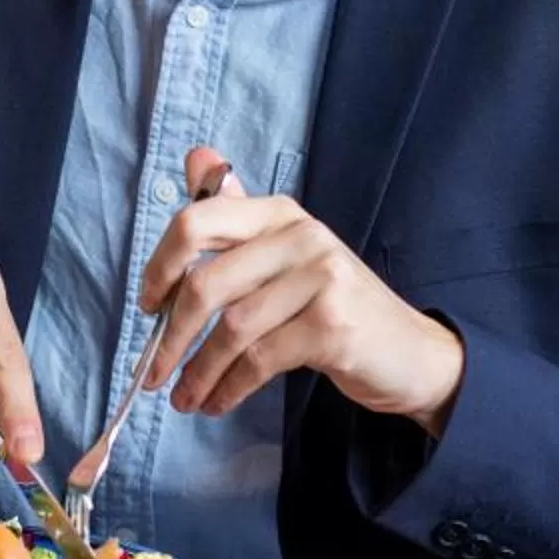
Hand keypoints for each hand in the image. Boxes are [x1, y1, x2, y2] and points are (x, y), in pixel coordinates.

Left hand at [137, 148, 464, 436]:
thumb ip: (238, 215)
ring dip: (198, 371)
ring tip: (184, 399)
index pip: (198, 221)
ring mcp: (322, 279)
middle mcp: (302, 236)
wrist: (412, 354)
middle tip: (151, 371)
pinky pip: (260, 360)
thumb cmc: (334, 307)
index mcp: (280, 213)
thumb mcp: (286, 257)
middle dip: (170, 335)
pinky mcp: (334, 326)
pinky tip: (217, 402)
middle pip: (206, 282)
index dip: (160, 265)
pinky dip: (229, 387)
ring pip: (232, 329)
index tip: (147, 305)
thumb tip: (195, 156)